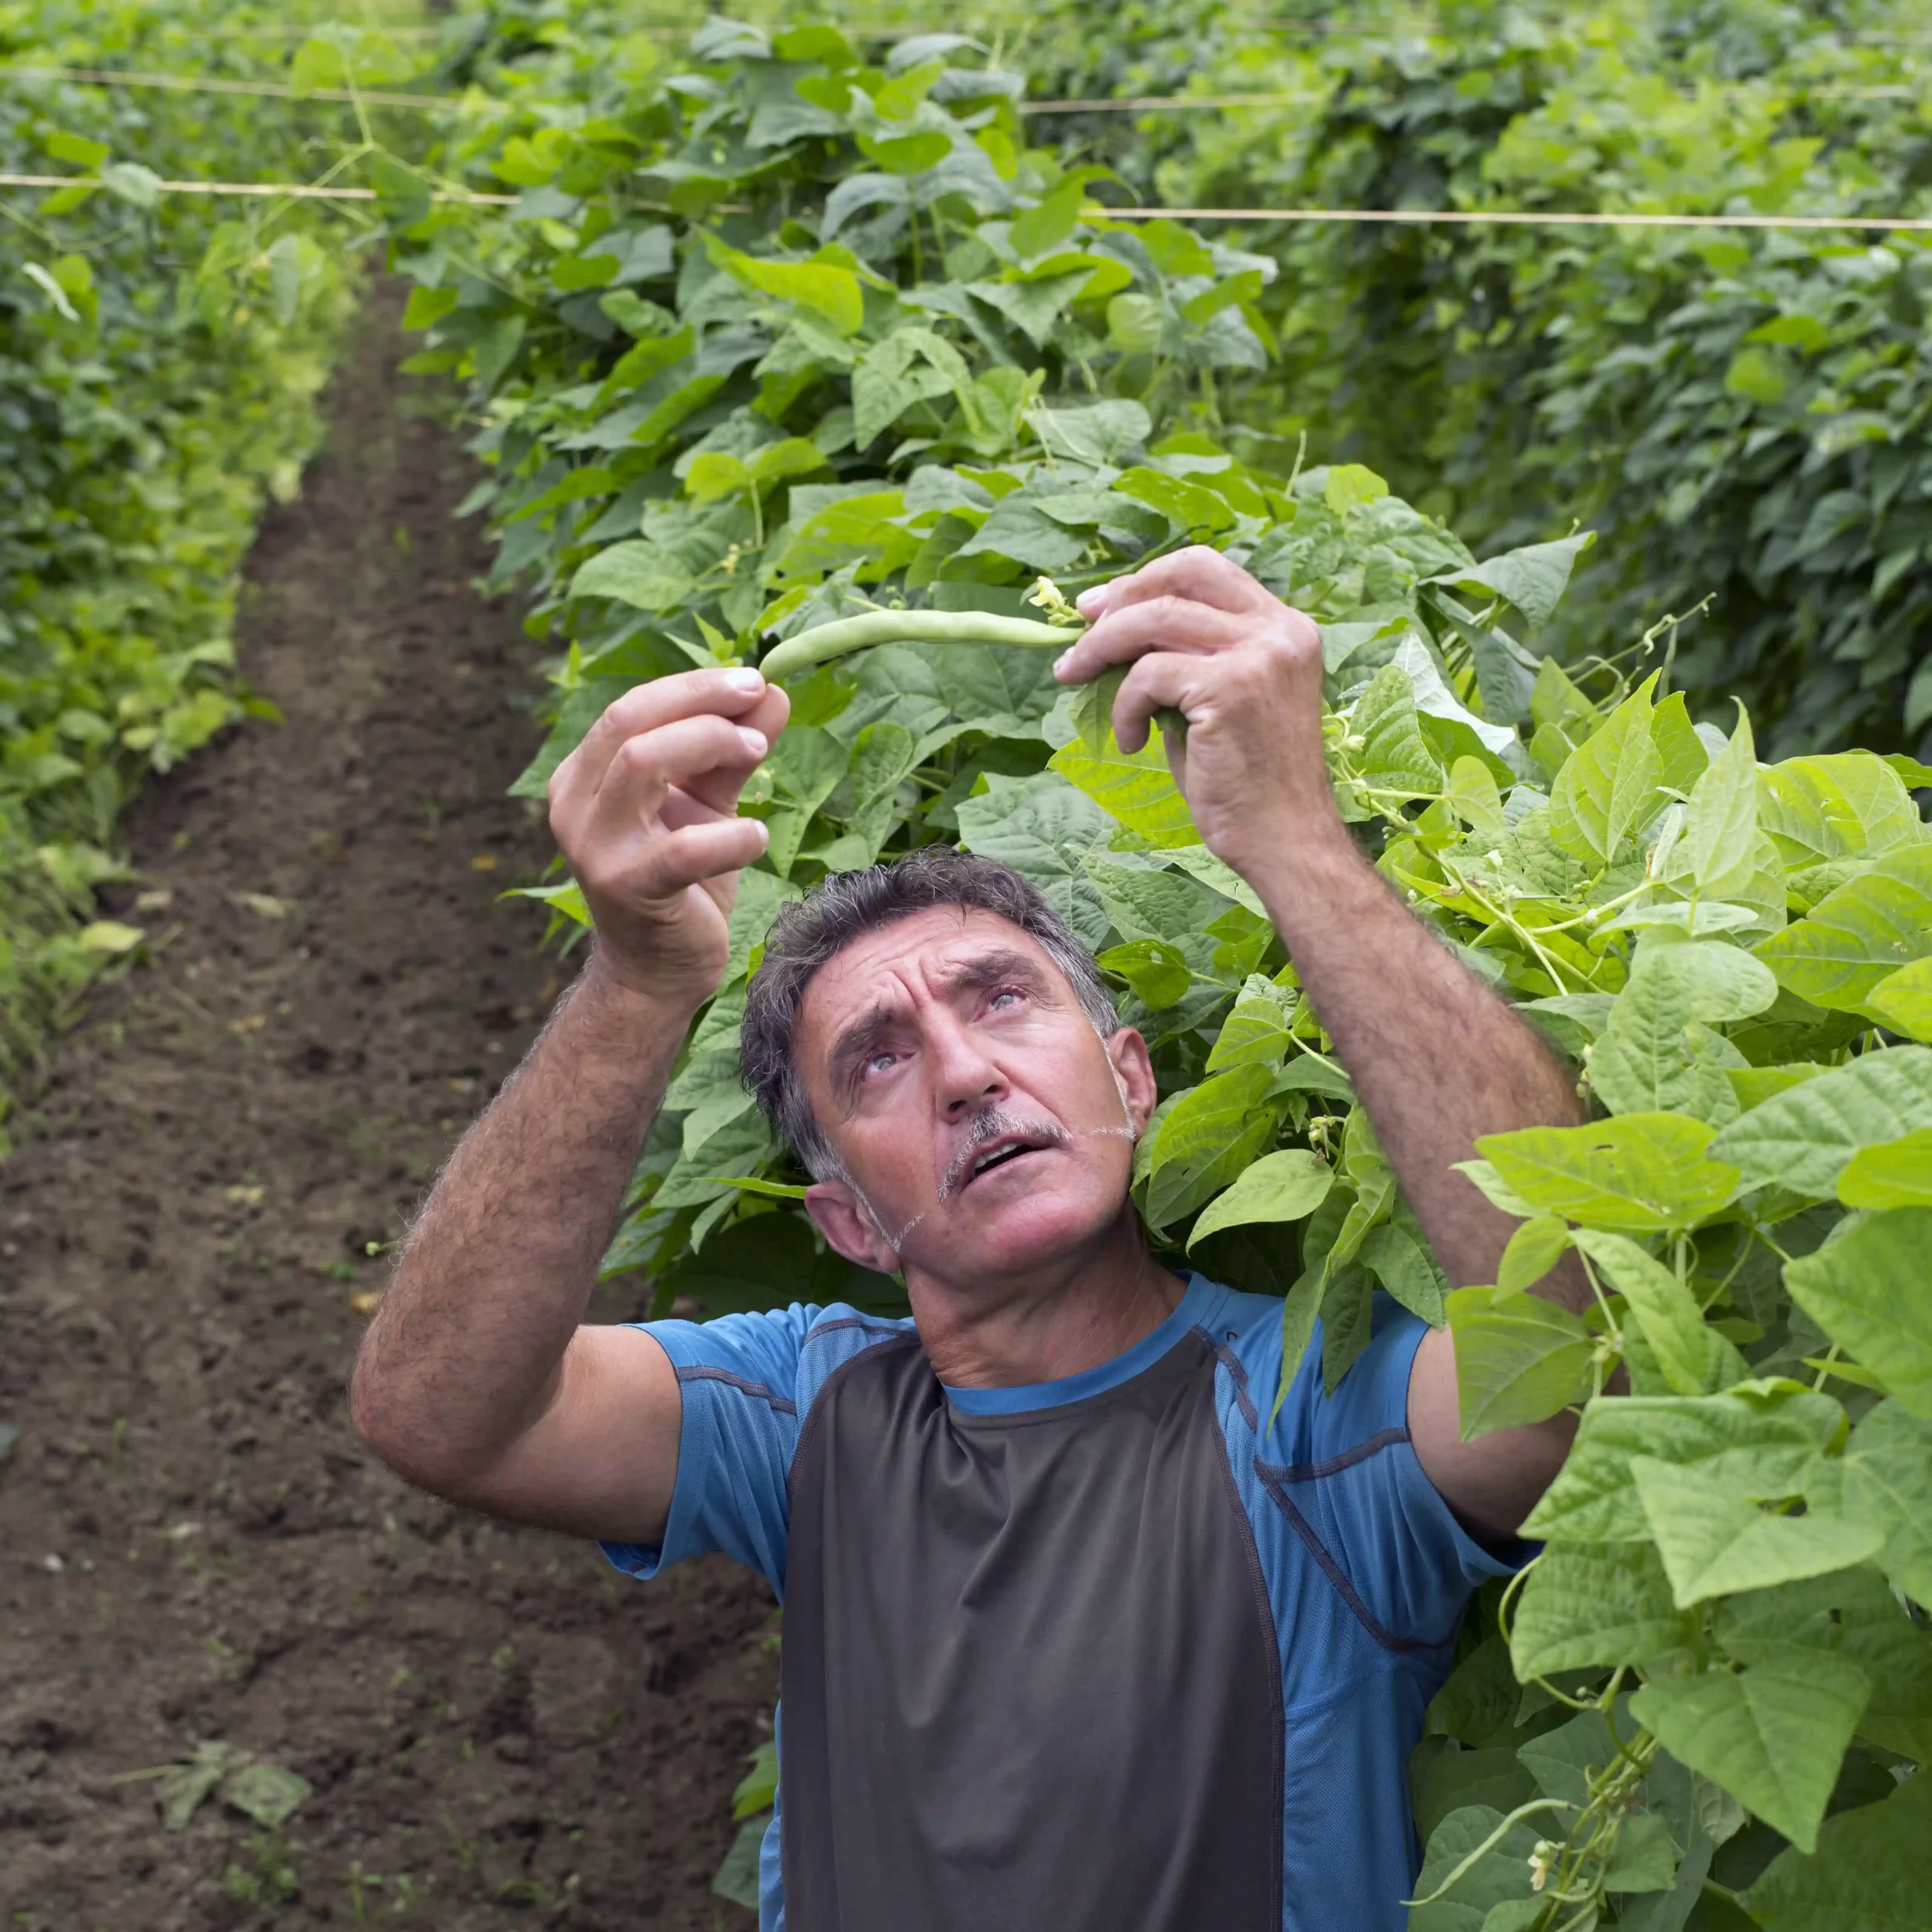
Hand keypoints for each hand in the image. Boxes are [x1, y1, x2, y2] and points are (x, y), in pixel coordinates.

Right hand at [547, 668, 788, 1005]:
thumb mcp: (706, 805)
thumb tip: (772, 692)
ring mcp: (595, 848)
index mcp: (584, 776)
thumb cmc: (682, 880)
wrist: (658, 969)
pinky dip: (732, 836)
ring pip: (640, 762)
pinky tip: (757, 838)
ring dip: (711, 746)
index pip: (631, 707)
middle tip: (757, 708)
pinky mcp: (629, 890)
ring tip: (757, 755)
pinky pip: (683, 848)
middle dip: (702, 703)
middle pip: (630, 722)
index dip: (694, 686)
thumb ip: (731, 754)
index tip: (751, 681)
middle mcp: (575, 805)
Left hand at [1054, 548, 1344, 884]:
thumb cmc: (1243, 783)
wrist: (1283, 841)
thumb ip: (1183, 659)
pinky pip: (1148, 675)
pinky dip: (1124, 706)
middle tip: (1079, 634)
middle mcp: (1280, 631)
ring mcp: (1260, 656)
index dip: (1148, 579)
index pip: (1207, 569)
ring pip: (1154, 619)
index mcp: (1284, 628)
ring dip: (1101, 648)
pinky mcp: (1231, 689)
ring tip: (1075, 679)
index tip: (1103, 606)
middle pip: (1183, 575)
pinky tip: (1130, 741)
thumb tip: (1111, 630)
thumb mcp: (1216, 702)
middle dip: (1121, 598)